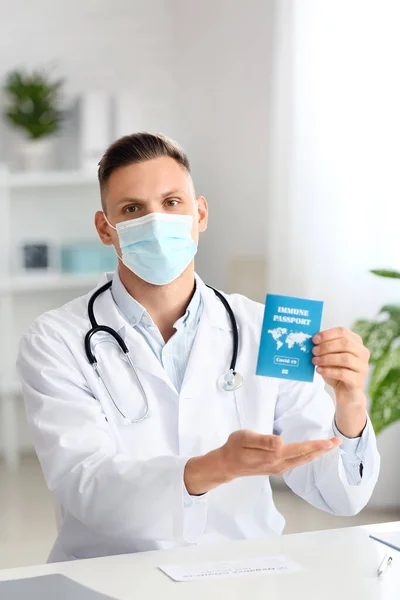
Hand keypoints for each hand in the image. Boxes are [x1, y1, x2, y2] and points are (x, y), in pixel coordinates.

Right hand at [184, 430, 340, 495]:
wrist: (227, 464)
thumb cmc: (234, 447)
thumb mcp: (245, 438)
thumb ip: (263, 440)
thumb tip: (281, 442)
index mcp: (274, 455)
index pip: (300, 449)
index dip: (316, 445)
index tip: (330, 441)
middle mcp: (279, 464)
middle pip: (305, 456)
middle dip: (322, 449)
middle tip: (338, 441)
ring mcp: (278, 468)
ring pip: (302, 460)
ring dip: (316, 453)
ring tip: (328, 446)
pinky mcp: (276, 468)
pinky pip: (296, 462)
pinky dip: (307, 456)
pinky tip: (310, 453)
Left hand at [312, 327, 368, 402]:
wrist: (345, 392)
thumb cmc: (336, 370)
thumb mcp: (330, 356)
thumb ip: (324, 347)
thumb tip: (311, 340)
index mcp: (356, 342)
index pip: (343, 332)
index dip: (327, 334)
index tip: (314, 339)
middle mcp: (363, 353)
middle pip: (346, 344)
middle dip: (326, 346)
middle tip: (313, 351)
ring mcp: (362, 367)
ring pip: (345, 358)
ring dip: (327, 358)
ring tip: (315, 361)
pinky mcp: (358, 381)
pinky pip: (343, 373)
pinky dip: (328, 371)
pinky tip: (319, 370)